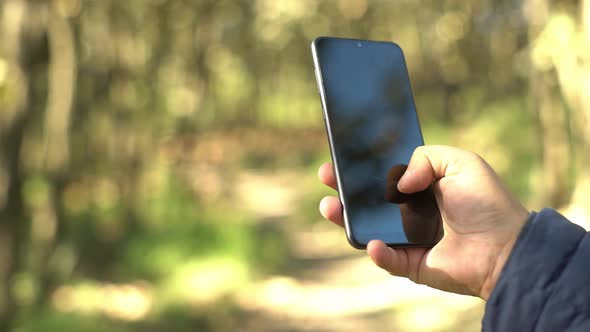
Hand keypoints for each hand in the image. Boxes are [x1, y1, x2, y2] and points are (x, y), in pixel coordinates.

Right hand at [318, 146, 528, 298]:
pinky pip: (386, 258)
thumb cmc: (487, 203)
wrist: (505, 246)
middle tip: (327, 176)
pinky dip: (376, 252)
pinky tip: (373, 242)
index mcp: (421, 186)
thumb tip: (398, 183)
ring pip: (367, 228)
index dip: (362, 166)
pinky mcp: (410, 264)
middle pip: (368, 200)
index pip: (383, 174)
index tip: (343, 156)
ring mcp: (407, 238)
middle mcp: (410, 212)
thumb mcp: (460, 161)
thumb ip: (426, 157)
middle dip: (343, 188)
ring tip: (330, 207)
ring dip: (345, 218)